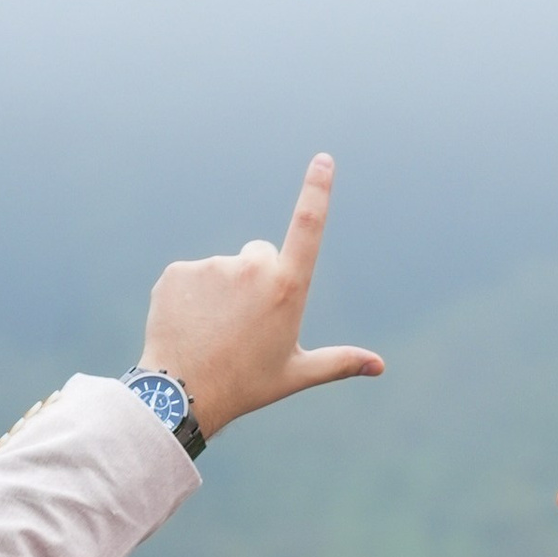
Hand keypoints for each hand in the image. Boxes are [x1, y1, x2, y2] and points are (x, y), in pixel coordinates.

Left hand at [137, 155, 383, 438]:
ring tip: (215, 332)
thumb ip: (339, 362)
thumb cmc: (246, 385)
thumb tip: (379, 366)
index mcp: (287, 287)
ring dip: (222, 293)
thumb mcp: (296, 373)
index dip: (317, 190)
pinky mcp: (178, 270)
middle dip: (257, 279)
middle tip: (245, 326)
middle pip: (260, 254)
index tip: (324, 160)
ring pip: (224, 269)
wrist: (183, 396)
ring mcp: (212, 266)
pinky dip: (191, 298)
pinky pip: (191, 277)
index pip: (308, 226)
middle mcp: (251, 267)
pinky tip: (190, 327)